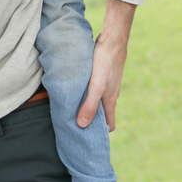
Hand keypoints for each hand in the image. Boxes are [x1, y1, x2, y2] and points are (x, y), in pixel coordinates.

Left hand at [77, 0, 135, 130]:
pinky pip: (93, 89)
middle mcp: (110, 95)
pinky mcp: (101, 74)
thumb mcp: (96, 87)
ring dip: (86, 106)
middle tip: (72, 126)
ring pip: (96, 101)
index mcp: (110, 101)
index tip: (87, 141)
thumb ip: (90, 106)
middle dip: (90, 122)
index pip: (108, 125)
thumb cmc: (105, 64)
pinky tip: (74, 89)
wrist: (112, 40)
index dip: (100, 135)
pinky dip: (85, 93)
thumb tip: (81, 125)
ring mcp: (106, 84)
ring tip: (69, 109)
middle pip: (101, 114)